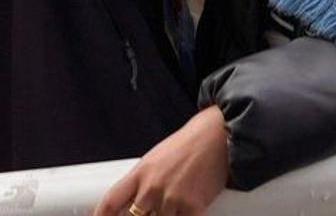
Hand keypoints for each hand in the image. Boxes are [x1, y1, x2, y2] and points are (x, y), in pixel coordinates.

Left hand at [96, 106, 228, 215]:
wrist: (222, 132)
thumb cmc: (192, 142)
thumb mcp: (159, 156)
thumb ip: (144, 180)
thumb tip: (135, 203)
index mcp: (141, 172)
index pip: (109, 203)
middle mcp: (152, 187)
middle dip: (141, 215)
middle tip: (153, 208)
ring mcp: (172, 198)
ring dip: (168, 214)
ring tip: (178, 198)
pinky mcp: (193, 206)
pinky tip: (189, 207)